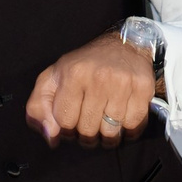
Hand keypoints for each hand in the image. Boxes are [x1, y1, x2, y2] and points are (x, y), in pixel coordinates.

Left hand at [26, 31, 158, 144]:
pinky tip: (122, 117)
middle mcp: (98, 78)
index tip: (72, 119)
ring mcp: (123, 84)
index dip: (66, 127)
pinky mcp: (143, 89)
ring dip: (107, 133)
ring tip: (105, 120)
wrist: (125, 44)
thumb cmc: (85, 65)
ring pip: (111, 132)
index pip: (64, 122)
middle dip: (86, 132)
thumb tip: (51, 136)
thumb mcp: (53, 78)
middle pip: (88, 130)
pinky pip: (133, 126)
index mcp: (73, 74)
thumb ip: (39, 106)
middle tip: (89, 120)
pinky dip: (127, 129)